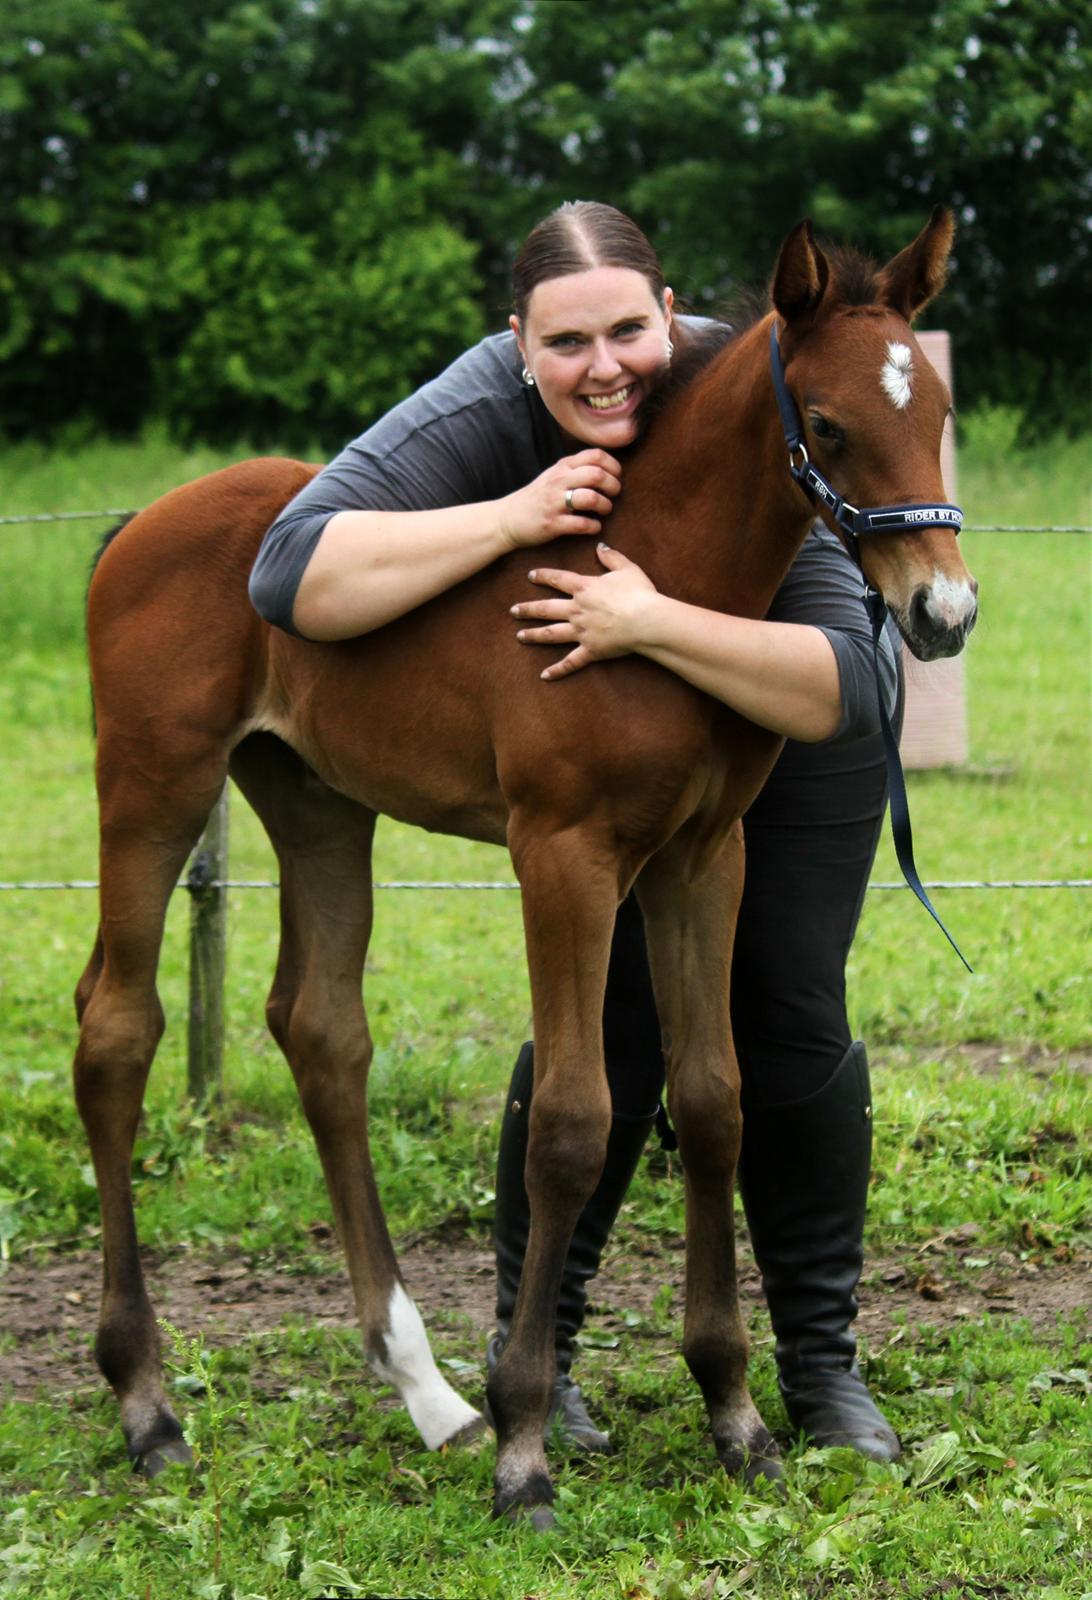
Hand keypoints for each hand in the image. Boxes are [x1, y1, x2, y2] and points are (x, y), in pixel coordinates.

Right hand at [497, 451, 621, 548]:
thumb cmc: (538, 497)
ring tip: (605, 510)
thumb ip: (577, 468)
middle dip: (613, 486)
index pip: (596, 455)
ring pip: (591, 498)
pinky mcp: (552, 524)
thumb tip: (607, 469)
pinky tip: (594, 527)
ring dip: (605, 506)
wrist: (507, 518)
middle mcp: (558, 481)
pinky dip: (594, 527)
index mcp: (562, 466)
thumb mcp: (554, 474)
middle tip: (613, 495)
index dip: (613, 466)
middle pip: (597, 475)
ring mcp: (554, 503)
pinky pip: (581, 524)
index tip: (616, 477)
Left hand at [511, 544, 659, 679]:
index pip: (558, 579)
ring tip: (520, 635)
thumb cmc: (639, 593)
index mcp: (585, 588)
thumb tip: (600, 546)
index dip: (543, 576)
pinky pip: (570, 662)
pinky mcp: (590, 650)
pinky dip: (557, 670)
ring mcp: (582, 632)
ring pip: (551, 634)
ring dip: (533, 635)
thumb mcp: (627, 569)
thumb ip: (611, 557)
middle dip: (528, 609)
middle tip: (513, 610)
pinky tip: (544, 676)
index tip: (530, 576)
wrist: (646, 620)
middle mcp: (577, 610)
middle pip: (546, 609)